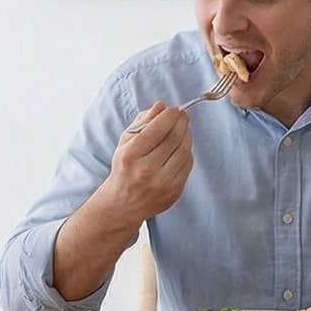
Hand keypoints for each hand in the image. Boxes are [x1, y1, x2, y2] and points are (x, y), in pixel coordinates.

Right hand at [97, 102, 192, 224]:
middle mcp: (146, 170)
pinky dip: (188, 152)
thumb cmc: (124, 168)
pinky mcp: (174, 192)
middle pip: (173, 139)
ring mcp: (162, 183)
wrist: (123, 204)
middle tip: (183, 115)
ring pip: (184, 151)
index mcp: (130, 156)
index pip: (156, 129)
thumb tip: (160, 105)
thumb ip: (142, 122)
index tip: (175, 109)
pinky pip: (187, 165)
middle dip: (181, 123)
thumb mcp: (125, 143)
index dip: (169, 116)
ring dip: (187, 135)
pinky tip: (182, 147)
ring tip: (184, 129)